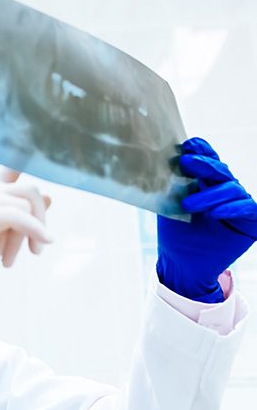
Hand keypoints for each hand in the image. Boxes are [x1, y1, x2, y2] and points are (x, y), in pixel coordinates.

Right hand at [0, 170, 52, 300]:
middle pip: (28, 190)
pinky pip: (16, 215)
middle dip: (40, 219)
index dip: (29, 159)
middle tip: (36, 250)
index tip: (41, 161)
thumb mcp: (0, 236)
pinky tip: (43, 242)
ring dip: (32, 233)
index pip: (10, 166)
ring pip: (24, 204)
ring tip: (22, 257)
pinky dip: (34, 229)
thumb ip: (22, 217)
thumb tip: (50, 197)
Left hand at [157, 137, 255, 301]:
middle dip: (204, 164)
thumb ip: (171, 187)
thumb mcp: (169, 207)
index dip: (202, 150)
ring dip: (210, 193)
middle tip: (186, 162)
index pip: (208, 161)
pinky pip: (248, 208)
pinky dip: (232, 208)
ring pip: (232, 188)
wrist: (182, 265)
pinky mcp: (251, 223)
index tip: (188, 144)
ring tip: (189, 204)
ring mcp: (239, 205)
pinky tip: (216, 213)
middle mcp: (225, 191)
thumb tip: (160, 162)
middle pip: (220, 170)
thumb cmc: (175, 236)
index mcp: (206, 184)